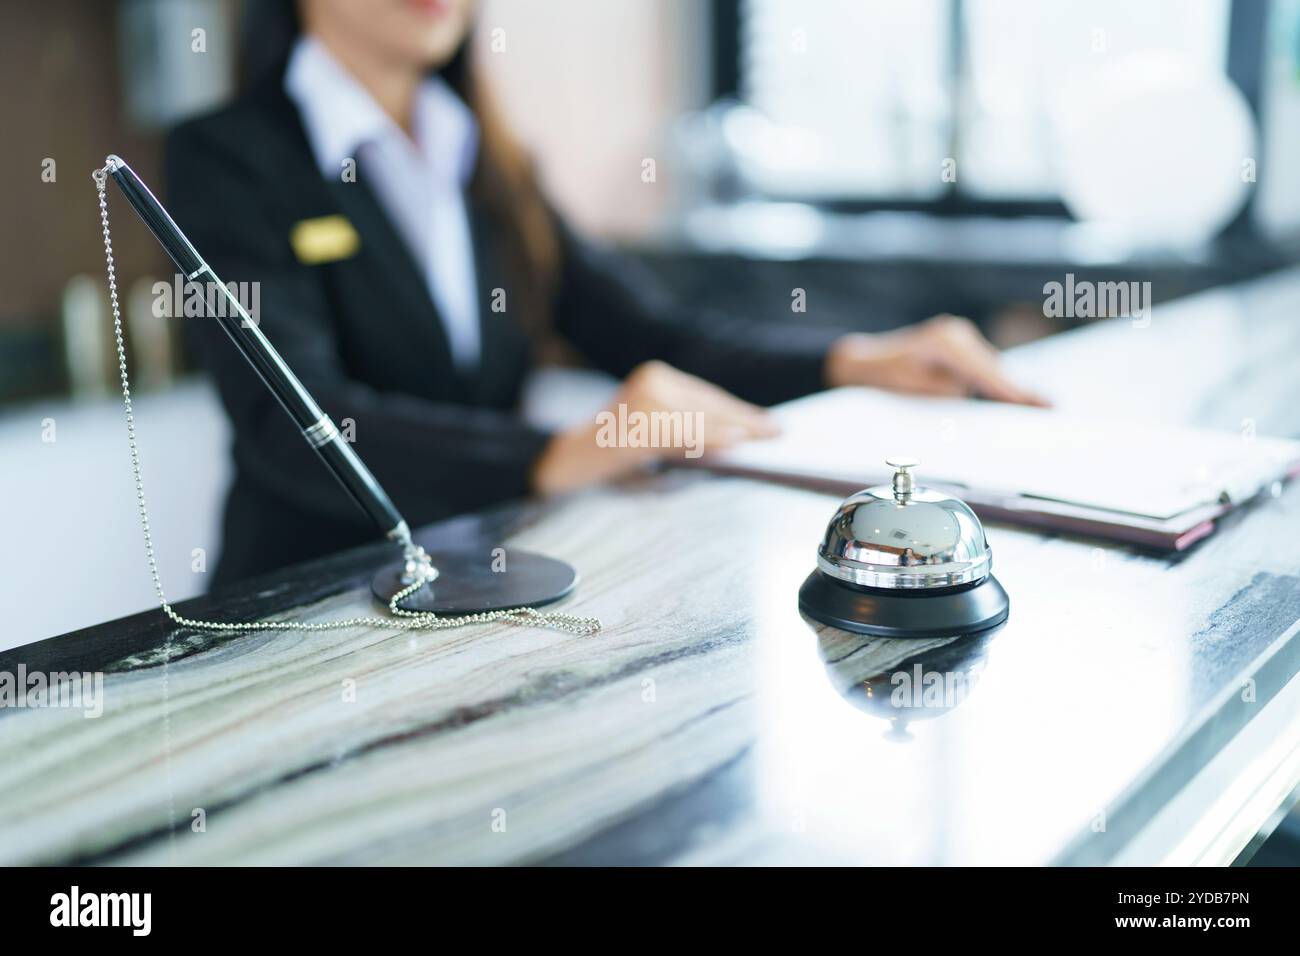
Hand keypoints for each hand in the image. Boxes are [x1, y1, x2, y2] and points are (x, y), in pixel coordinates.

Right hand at [531, 361, 778, 495]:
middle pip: (710, 403)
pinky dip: (712, 439)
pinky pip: (685, 433)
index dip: (740, 411)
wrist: (566, 460)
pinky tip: (736, 442)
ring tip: (764, 436)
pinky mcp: (640, 421)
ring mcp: (645, 397)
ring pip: (702, 417)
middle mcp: (652, 379)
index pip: (707, 396)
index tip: (769, 424)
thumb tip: (736, 441)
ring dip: (735, 429)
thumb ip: (691, 437)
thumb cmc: (611, 456)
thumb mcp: (656, 440)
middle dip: (745, 420)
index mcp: (656, 378)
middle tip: (776, 432)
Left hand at [825, 315, 1048, 405]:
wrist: (859, 363)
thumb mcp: (916, 389)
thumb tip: (975, 398)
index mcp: (948, 342)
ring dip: (1003, 387)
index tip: (1038, 404)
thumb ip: (949, 394)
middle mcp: (956, 334)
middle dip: (1015, 391)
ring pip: (989, 368)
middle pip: (994, 369)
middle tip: (1048, 407)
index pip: (988, 373)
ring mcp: (956, 336)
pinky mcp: (956, 343)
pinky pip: (979, 366)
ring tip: (1037, 405)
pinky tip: (1010, 396)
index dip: (1014, 391)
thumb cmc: (881, 378)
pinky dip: (990, 382)